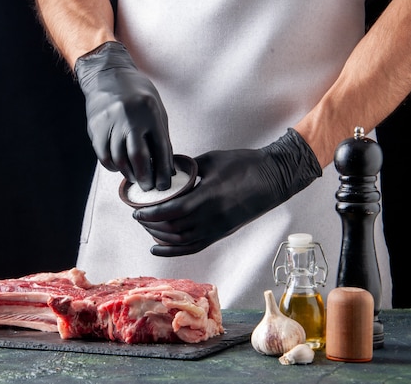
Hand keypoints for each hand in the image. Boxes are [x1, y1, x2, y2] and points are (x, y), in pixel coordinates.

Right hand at [74, 41, 173, 190]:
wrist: (108, 75)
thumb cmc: (138, 96)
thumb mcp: (156, 110)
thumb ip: (160, 138)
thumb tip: (165, 170)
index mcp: (149, 111)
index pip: (160, 148)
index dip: (162, 171)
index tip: (164, 186)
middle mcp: (129, 116)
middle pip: (137, 157)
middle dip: (145, 178)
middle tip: (148, 187)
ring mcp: (110, 122)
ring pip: (119, 159)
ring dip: (128, 173)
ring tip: (135, 177)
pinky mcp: (95, 127)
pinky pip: (104, 156)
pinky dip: (113, 166)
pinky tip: (120, 166)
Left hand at [132, 129, 321, 255]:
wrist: (274, 178)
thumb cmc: (244, 164)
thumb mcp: (210, 160)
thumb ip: (186, 169)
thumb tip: (163, 173)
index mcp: (209, 196)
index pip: (172, 211)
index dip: (151, 214)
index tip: (136, 210)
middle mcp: (212, 217)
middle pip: (173, 229)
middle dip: (151, 224)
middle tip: (138, 215)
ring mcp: (218, 228)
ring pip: (181, 240)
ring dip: (159, 236)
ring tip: (146, 227)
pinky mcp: (222, 233)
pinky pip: (194, 247)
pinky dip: (174, 249)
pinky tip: (157, 247)